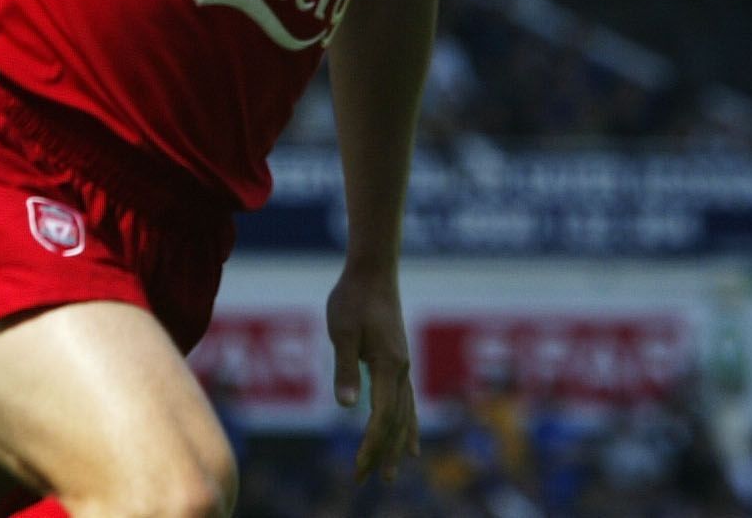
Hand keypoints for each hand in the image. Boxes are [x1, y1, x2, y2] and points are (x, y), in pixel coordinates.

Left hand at [326, 263, 418, 483]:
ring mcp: (404, 367)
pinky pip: (407, 404)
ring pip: (403, 416)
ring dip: (394, 446)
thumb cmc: (352, 298)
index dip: (372, 444)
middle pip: (394, 422)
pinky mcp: (399, 362)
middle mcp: (401, 370)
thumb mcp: (342, 330)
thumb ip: (344, 366)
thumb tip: (346, 405)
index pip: (381, 415)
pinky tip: (410, 446)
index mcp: (388, 364)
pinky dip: (408, 427)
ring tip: (389, 474)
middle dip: (380, 453)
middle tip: (366, 481)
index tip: (360, 467)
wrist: (373, 271)